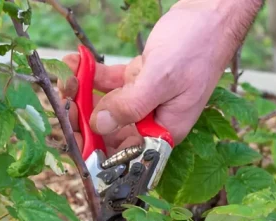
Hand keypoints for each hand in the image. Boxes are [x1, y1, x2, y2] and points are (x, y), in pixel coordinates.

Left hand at [58, 0, 261, 152]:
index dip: (95, 148)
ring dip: (83, 93)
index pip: (124, 151)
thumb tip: (99, 126)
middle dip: (83, 117)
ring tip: (66, 77)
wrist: (214, 11)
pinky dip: (92, 74)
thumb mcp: (160, 80)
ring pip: (106, 104)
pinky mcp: (140, 77)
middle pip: (110, 129)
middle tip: (61, 101)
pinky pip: (110, 82)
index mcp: (164, 130)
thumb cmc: (198, 46)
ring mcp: (145, 98)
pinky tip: (77, 62)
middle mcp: (153, 118)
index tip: (70, 134)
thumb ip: (130, 106)